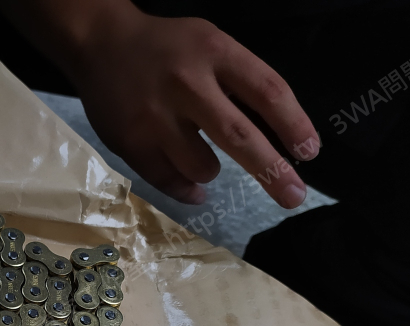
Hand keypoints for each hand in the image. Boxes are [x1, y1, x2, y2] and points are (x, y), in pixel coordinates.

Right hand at [57, 2, 318, 206]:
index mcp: (214, 53)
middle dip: (271, 171)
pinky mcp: (130, 141)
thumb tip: (275, 138)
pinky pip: (168, 180)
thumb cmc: (166, 49)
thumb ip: (238, 81)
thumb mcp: (210, 45)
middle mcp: (186, 83)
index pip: (266, 90)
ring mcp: (154, 116)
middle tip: (294, 196)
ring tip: (205, 159)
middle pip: (238, 135)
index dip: (293, 124)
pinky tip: (193, 187)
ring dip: (212, 171)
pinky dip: (186, 188)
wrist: (99, 44)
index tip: (309, 152)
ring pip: (202, 166)